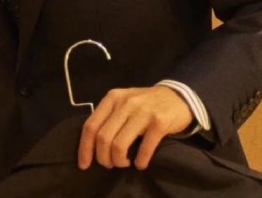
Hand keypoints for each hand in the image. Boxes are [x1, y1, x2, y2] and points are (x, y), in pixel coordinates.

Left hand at [77, 86, 191, 170]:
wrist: (177, 96)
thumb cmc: (145, 104)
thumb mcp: (123, 103)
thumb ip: (108, 117)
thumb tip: (91, 144)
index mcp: (113, 98)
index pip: (91, 125)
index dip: (85, 148)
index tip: (84, 164)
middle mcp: (125, 102)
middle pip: (103, 138)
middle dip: (103, 158)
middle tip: (110, 164)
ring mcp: (143, 111)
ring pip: (119, 145)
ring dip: (119, 161)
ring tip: (124, 163)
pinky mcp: (159, 122)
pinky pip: (144, 148)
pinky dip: (140, 161)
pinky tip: (140, 164)